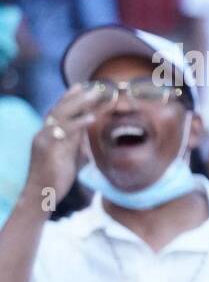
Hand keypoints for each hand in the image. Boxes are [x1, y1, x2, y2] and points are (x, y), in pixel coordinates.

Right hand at [25, 86, 103, 204]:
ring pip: (60, 115)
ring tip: (94, 95)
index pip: (60, 111)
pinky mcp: (48, 149)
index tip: (84, 87)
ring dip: (78, 104)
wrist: (41, 195)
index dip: (71, 99)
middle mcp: (44, 133)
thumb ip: (76, 141)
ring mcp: (44, 140)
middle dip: (76, 96)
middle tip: (92, 86)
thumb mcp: (69, 155)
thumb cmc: (56, 177)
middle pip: (59, 109)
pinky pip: (63, 132)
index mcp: (48, 134)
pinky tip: (91, 118)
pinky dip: (78, 123)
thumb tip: (87, 129)